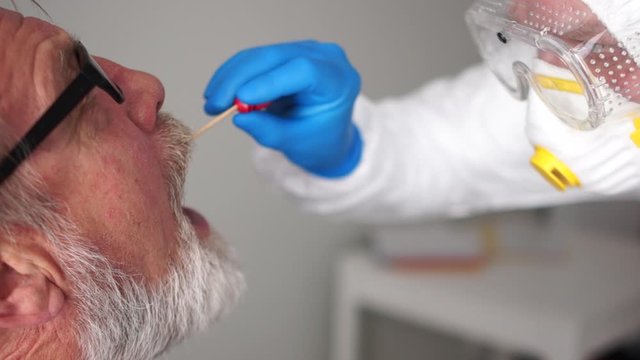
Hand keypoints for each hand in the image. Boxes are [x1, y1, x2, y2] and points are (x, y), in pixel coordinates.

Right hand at [203, 40, 361, 177]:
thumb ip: (269, 130)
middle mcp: (324, 57)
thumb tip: (239, 117)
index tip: (240, 99)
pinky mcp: (285, 54)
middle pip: (274, 58)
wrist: (326, 136)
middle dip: (239, 80)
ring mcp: (304, 51)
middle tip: (214, 103)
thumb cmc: (318, 140)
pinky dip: (233, 75)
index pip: (303, 70)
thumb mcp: (296, 142)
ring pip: (259, 57)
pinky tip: (218, 92)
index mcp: (338, 80)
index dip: (269, 82)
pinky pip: (254, 60)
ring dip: (230, 78)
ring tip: (211, 102)